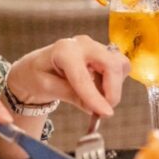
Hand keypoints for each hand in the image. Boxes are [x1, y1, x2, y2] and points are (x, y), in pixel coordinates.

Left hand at [6, 36, 130, 116]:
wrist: (38, 66)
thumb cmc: (39, 75)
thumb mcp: (47, 88)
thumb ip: (72, 96)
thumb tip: (96, 109)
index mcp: (63, 51)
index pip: (83, 76)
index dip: (95, 97)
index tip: (106, 114)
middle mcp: (82, 44)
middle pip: (111, 64)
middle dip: (112, 90)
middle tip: (104, 110)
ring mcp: (95, 46)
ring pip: (120, 65)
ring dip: (114, 86)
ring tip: (96, 97)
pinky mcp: (104, 52)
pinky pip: (120, 67)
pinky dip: (115, 81)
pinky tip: (100, 88)